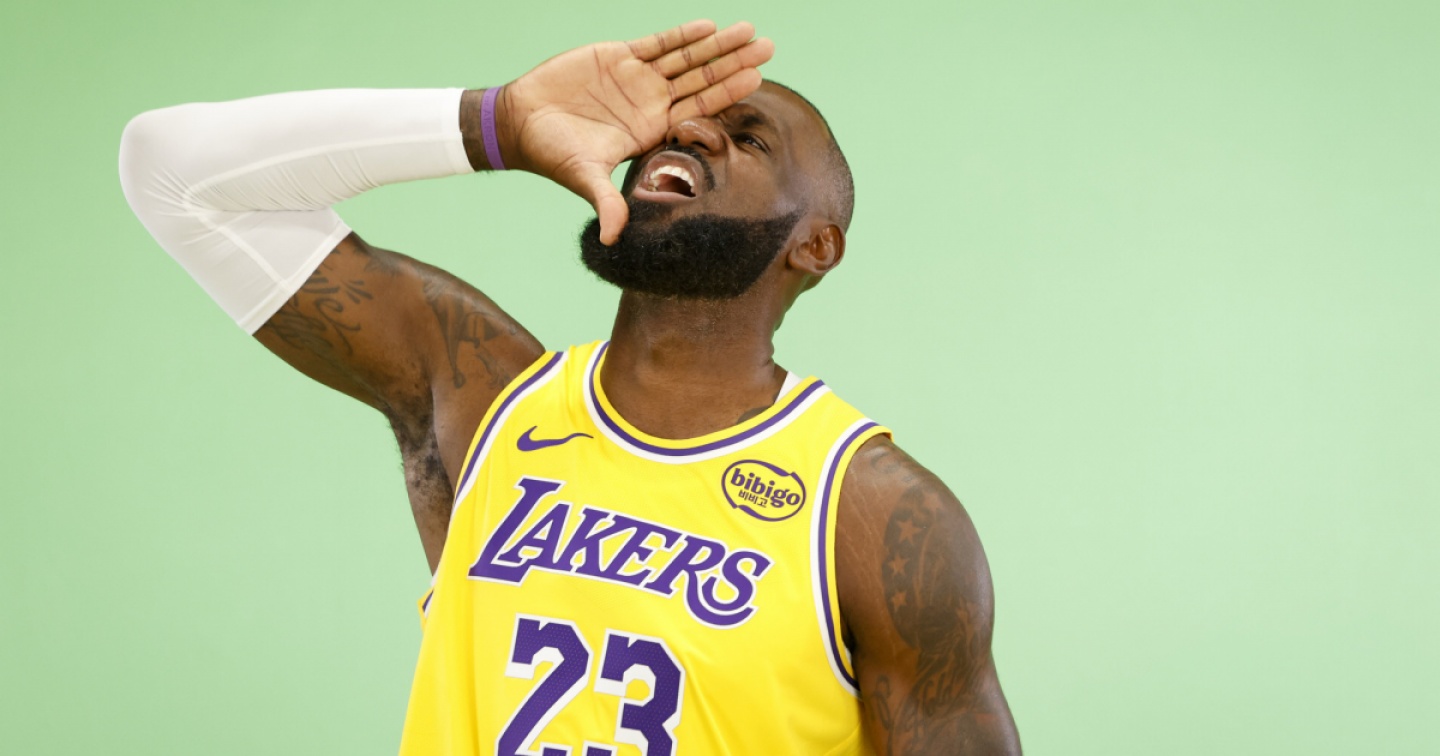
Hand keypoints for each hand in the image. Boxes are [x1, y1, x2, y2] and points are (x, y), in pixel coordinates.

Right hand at [501, 20, 773, 244]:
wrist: (521, 122)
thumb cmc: (552, 154)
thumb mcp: (582, 177)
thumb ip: (605, 201)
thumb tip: (613, 239)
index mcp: (651, 132)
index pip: (699, 112)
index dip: (727, 94)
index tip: (757, 80)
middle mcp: (652, 105)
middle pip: (702, 81)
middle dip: (734, 65)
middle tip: (770, 49)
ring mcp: (637, 80)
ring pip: (686, 58)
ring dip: (717, 45)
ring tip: (751, 31)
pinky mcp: (619, 57)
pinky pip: (657, 44)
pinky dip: (682, 36)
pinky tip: (709, 27)